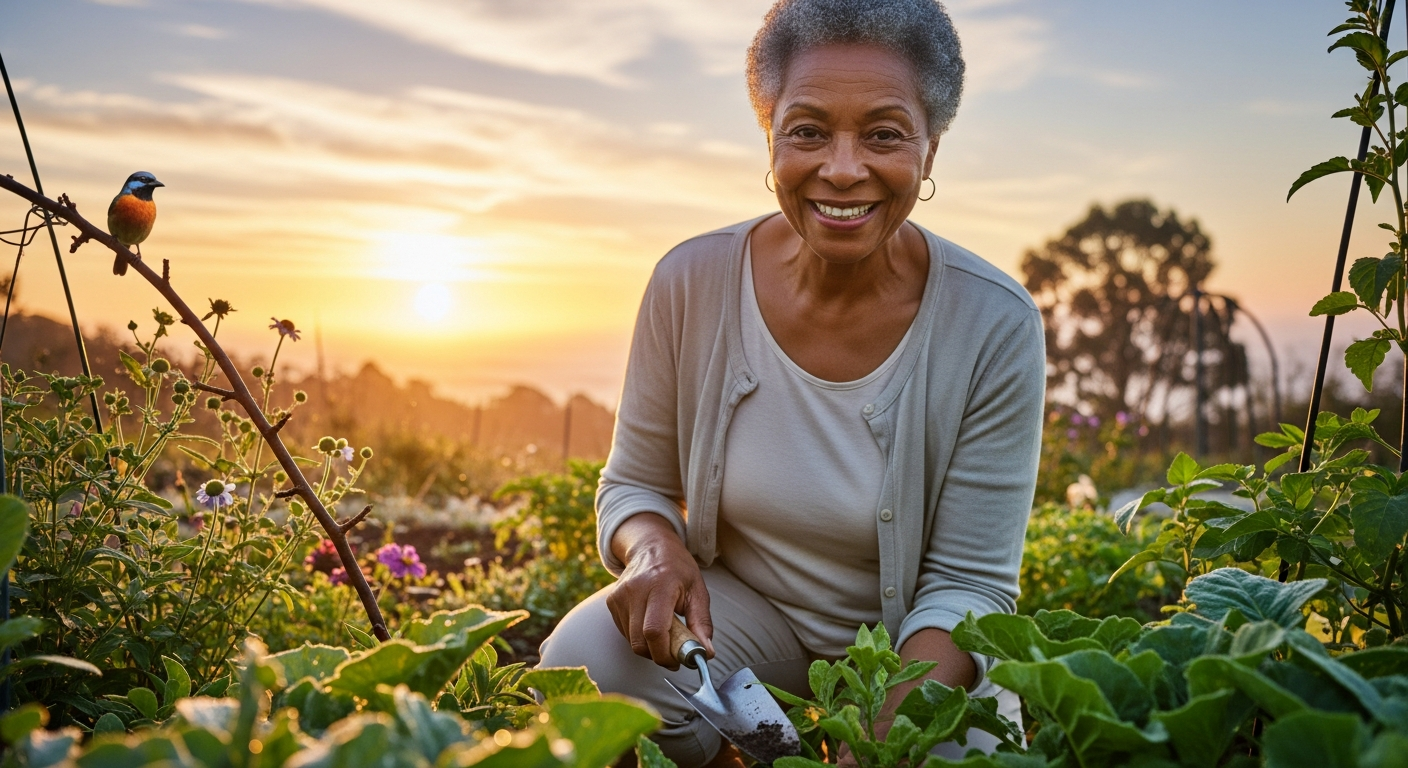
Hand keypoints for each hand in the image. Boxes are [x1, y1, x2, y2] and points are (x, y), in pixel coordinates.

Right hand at [606, 513, 713, 668]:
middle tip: (674, 652)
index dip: (665, 653)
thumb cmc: (678, 569)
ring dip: (650, 647)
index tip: (679, 661)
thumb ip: (702, 623)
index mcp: (660, 584)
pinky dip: (640, 637)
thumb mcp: (698, 590)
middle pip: (641, 641)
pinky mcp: (612, 602)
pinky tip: (650, 622)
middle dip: (659, 655)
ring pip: (632, 641)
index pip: (655, 630)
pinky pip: (626, 633)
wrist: (650, 546)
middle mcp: (635, 590)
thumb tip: (705, 653)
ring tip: (665, 632)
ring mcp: (620, 596)